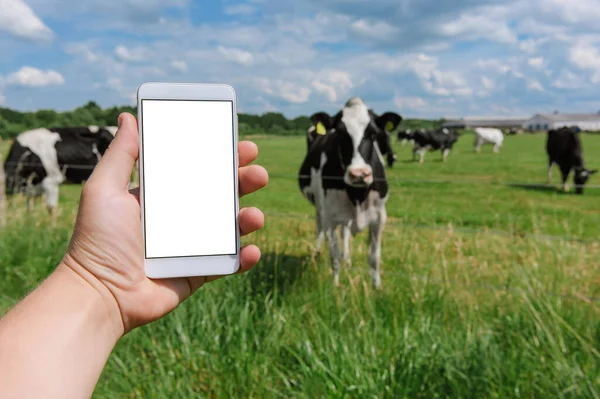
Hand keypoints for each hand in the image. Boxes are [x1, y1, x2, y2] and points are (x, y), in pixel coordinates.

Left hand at [61, 113, 267, 334]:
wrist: (100, 294)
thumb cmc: (97, 240)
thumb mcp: (104, 189)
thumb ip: (121, 154)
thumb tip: (128, 117)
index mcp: (160, 196)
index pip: (196, 170)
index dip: (220, 156)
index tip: (241, 144)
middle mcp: (178, 219)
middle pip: (220, 195)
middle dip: (243, 182)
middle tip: (258, 173)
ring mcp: (191, 247)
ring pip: (229, 228)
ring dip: (248, 218)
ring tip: (255, 216)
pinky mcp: (198, 273)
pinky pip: (228, 263)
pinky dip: (244, 258)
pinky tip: (251, 250)